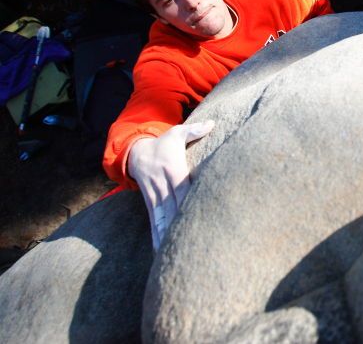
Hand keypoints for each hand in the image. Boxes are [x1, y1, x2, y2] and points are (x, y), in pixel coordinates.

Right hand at [127, 120, 214, 249]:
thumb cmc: (163, 143)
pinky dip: (157, 236)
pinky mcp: (150, 203)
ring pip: (162, 218)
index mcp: (173, 169)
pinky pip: (154, 221)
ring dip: (167, 235)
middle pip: (174, 207)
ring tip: (173, 254)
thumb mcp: (176, 133)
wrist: (135, 152)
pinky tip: (160, 252)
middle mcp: (163, 184)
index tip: (200, 215)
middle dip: (181, 225)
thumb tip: (212, 123)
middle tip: (193, 242)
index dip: (190, 202)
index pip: (183, 188)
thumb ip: (194, 130)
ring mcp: (155, 195)